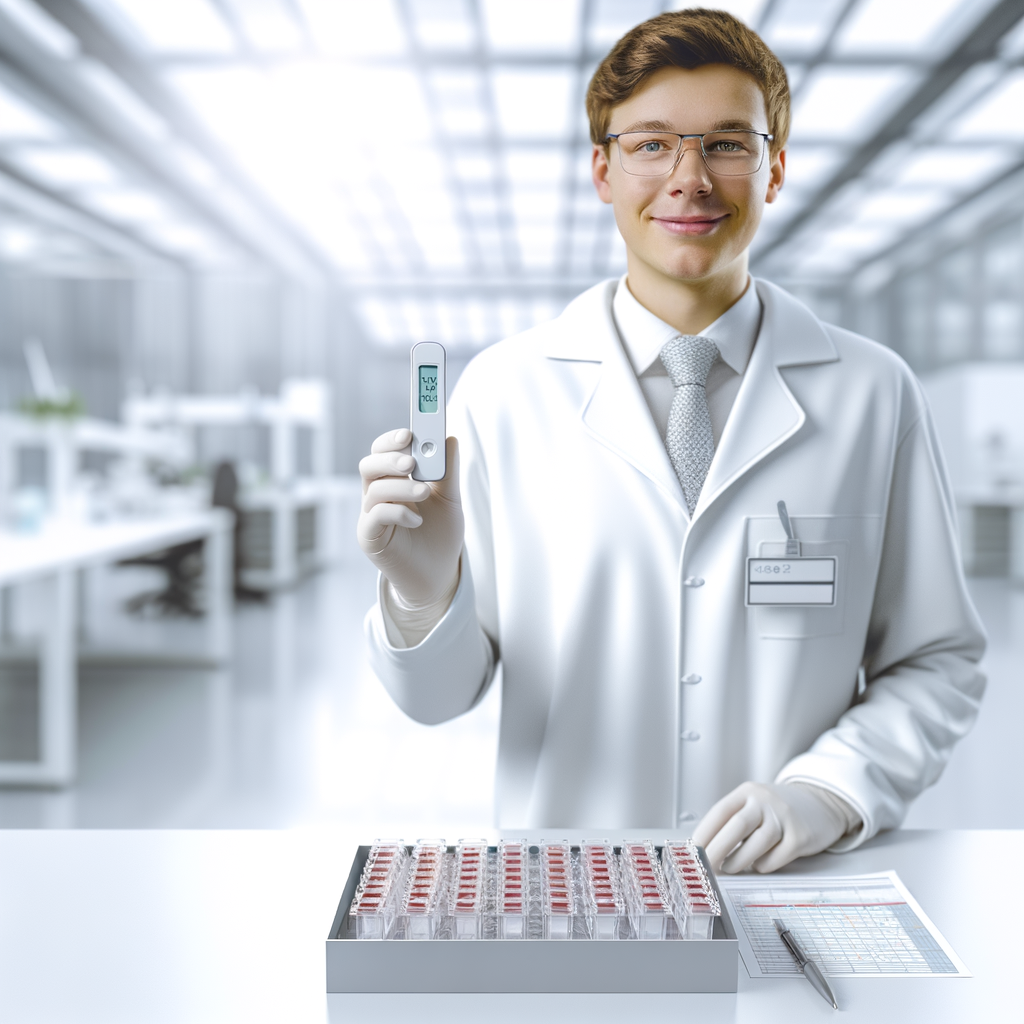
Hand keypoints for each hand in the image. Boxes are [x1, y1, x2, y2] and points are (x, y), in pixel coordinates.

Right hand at [357, 429, 462, 606]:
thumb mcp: (450, 499)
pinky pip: (374, 515)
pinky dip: (397, 512)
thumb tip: (449, 438)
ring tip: (424, 493)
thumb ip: (448, 471)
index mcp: (394, 480)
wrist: (438, 575)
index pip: (383, 451)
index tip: (409, 433)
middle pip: (369, 465)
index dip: (391, 440)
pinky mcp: (369, 537)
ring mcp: (371, 516)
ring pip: (373, 488)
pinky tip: (416, 521)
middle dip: (389, 459)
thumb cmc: (441, 535)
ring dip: (400, 486)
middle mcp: (377, 494)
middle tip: (411, 462)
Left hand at [692, 782, 851, 873]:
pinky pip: (775, 858)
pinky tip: (760, 863)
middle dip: (717, 849)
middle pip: (737, 826)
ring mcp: (784, 818)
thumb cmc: (778, 810)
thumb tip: (706, 848)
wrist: (820, 802)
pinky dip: (763, 865)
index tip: (693, 850)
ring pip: (756, 843)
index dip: (704, 832)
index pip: (721, 811)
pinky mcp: (800, 837)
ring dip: (738, 861)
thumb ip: (733, 821)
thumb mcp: (754, 804)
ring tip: (730, 868)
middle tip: (705, 867)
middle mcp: (765, 802)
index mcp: (748, 793)